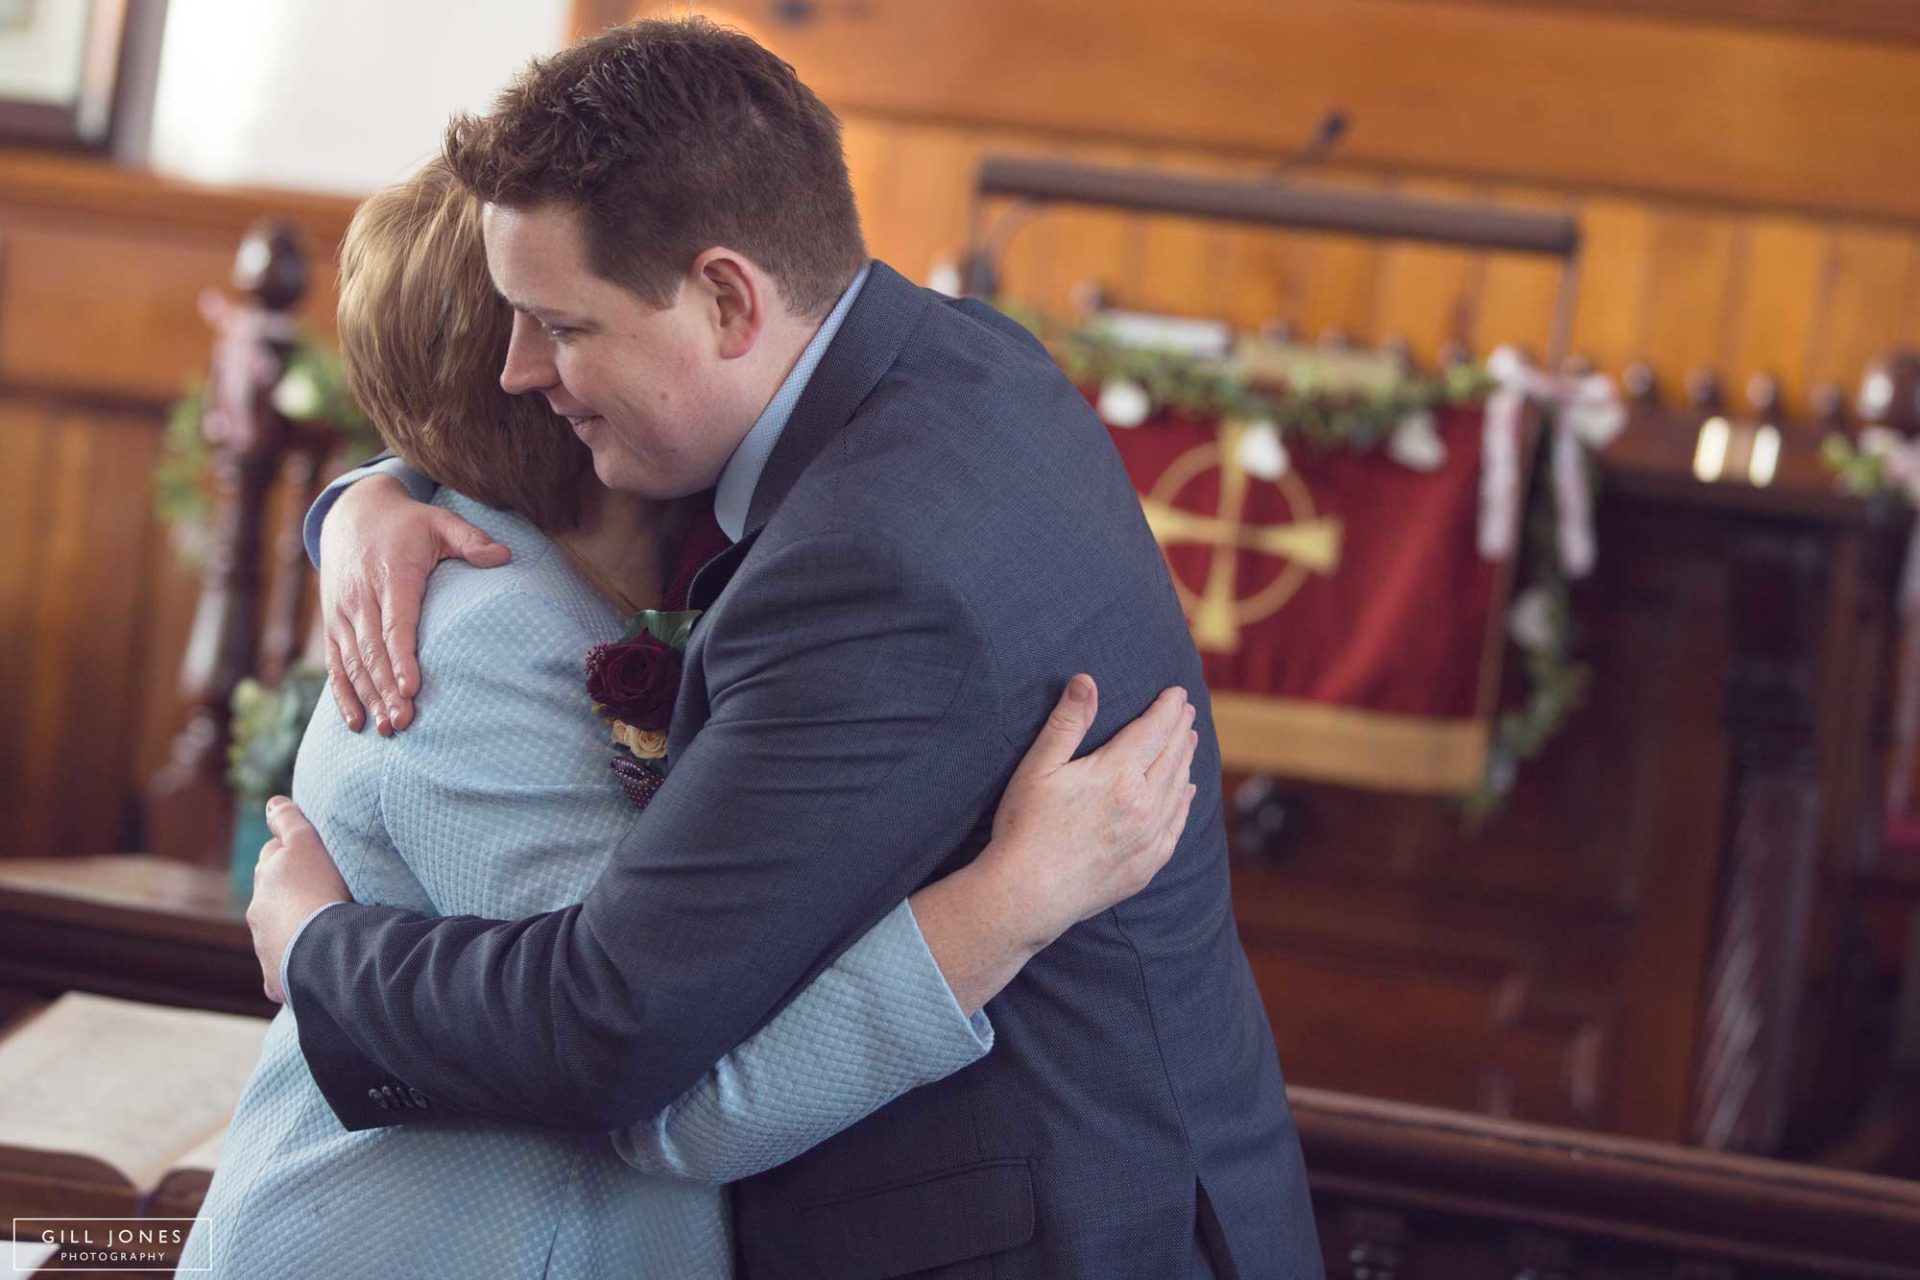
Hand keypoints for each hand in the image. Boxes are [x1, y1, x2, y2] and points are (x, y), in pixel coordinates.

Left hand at [246, 796, 352, 1002]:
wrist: (319, 947)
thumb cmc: (317, 890)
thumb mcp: (305, 844)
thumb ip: (288, 821)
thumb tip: (272, 802)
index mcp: (266, 882)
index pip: (272, 858)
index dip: (289, 853)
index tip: (308, 854)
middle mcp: (259, 916)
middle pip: (271, 898)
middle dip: (287, 894)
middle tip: (317, 893)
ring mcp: (266, 949)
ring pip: (276, 935)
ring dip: (293, 930)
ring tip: (320, 932)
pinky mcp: (276, 981)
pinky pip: (283, 972)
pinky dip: (294, 967)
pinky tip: (313, 967)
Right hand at [320, 474, 508, 734]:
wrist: (352, 513)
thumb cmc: (407, 524)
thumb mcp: (440, 521)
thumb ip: (471, 539)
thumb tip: (505, 556)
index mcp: (391, 576)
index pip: (396, 623)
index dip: (401, 658)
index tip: (411, 688)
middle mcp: (361, 598)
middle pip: (373, 651)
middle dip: (386, 689)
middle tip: (404, 721)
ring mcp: (343, 613)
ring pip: (353, 662)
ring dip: (368, 697)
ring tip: (388, 728)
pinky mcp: (333, 625)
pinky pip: (336, 664)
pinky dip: (343, 694)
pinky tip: (357, 721)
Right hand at [983, 676, 1196, 947]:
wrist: (1028, 894)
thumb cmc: (1025, 827)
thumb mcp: (1039, 767)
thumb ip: (1067, 722)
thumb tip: (1086, 680)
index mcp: (1117, 775)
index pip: (1153, 731)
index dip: (1166, 709)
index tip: (1177, 693)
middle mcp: (1142, 804)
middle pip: (1171, 756)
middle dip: (1180, 729)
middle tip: (1187, 711)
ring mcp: (1148, 838)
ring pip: (1179, 789)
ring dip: (1186, 760)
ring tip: (1189, 742)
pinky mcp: (1146, 865)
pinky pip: (1176, 825)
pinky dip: (1185, 802)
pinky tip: (1187, 792)